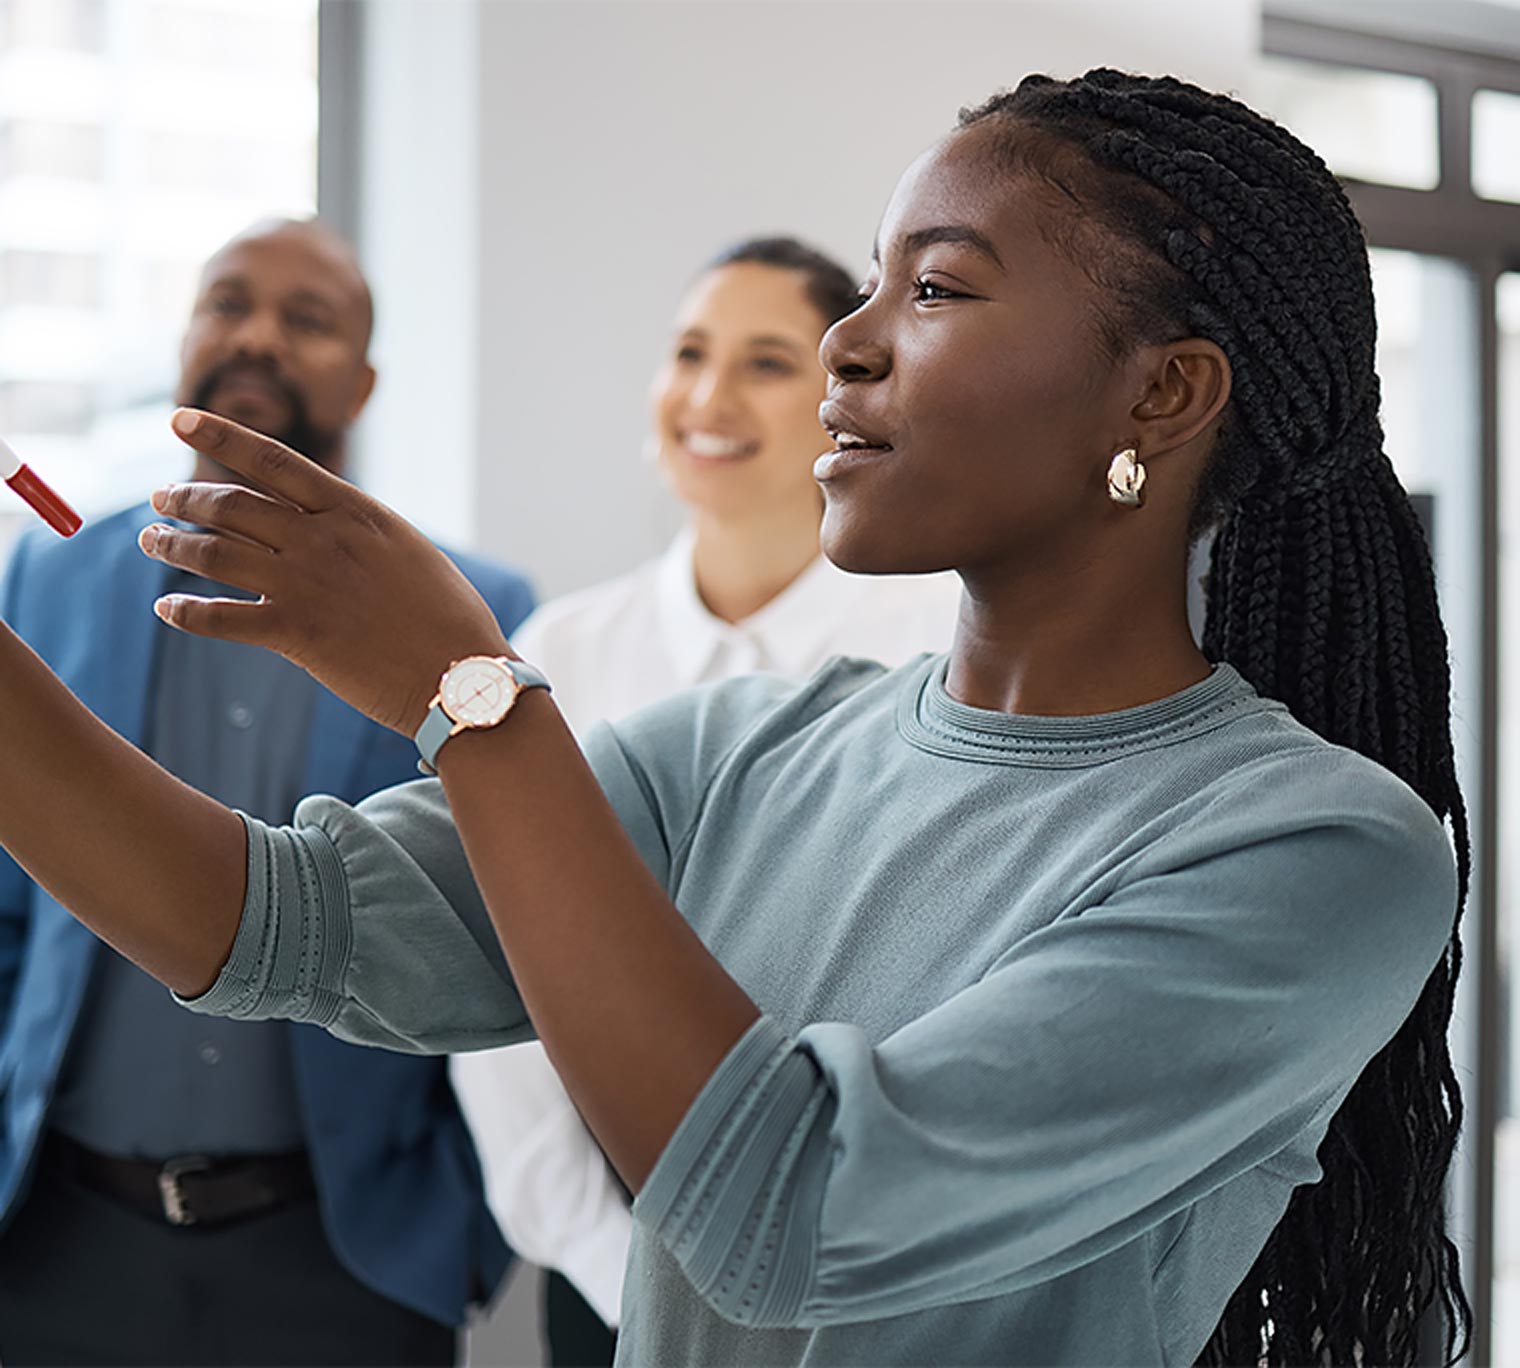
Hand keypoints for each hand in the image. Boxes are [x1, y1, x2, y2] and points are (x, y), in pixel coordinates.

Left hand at [139, 408, 511, 734]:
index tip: (180, 420)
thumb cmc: (450, 619)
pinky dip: (186, 612)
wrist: (462, 674)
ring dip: (172, 545)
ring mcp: (306, 585)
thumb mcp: (409, 551)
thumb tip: (330, 523)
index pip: (272, 460)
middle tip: (161, 500)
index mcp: (355, 512)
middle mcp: (323, 539)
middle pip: (231, 505)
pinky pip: (219, 618)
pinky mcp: (296, 634)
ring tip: (153, 542)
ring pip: (213, 554)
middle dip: (185, 498)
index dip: (220, 435)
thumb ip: (362, 532)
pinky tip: (169, 610)